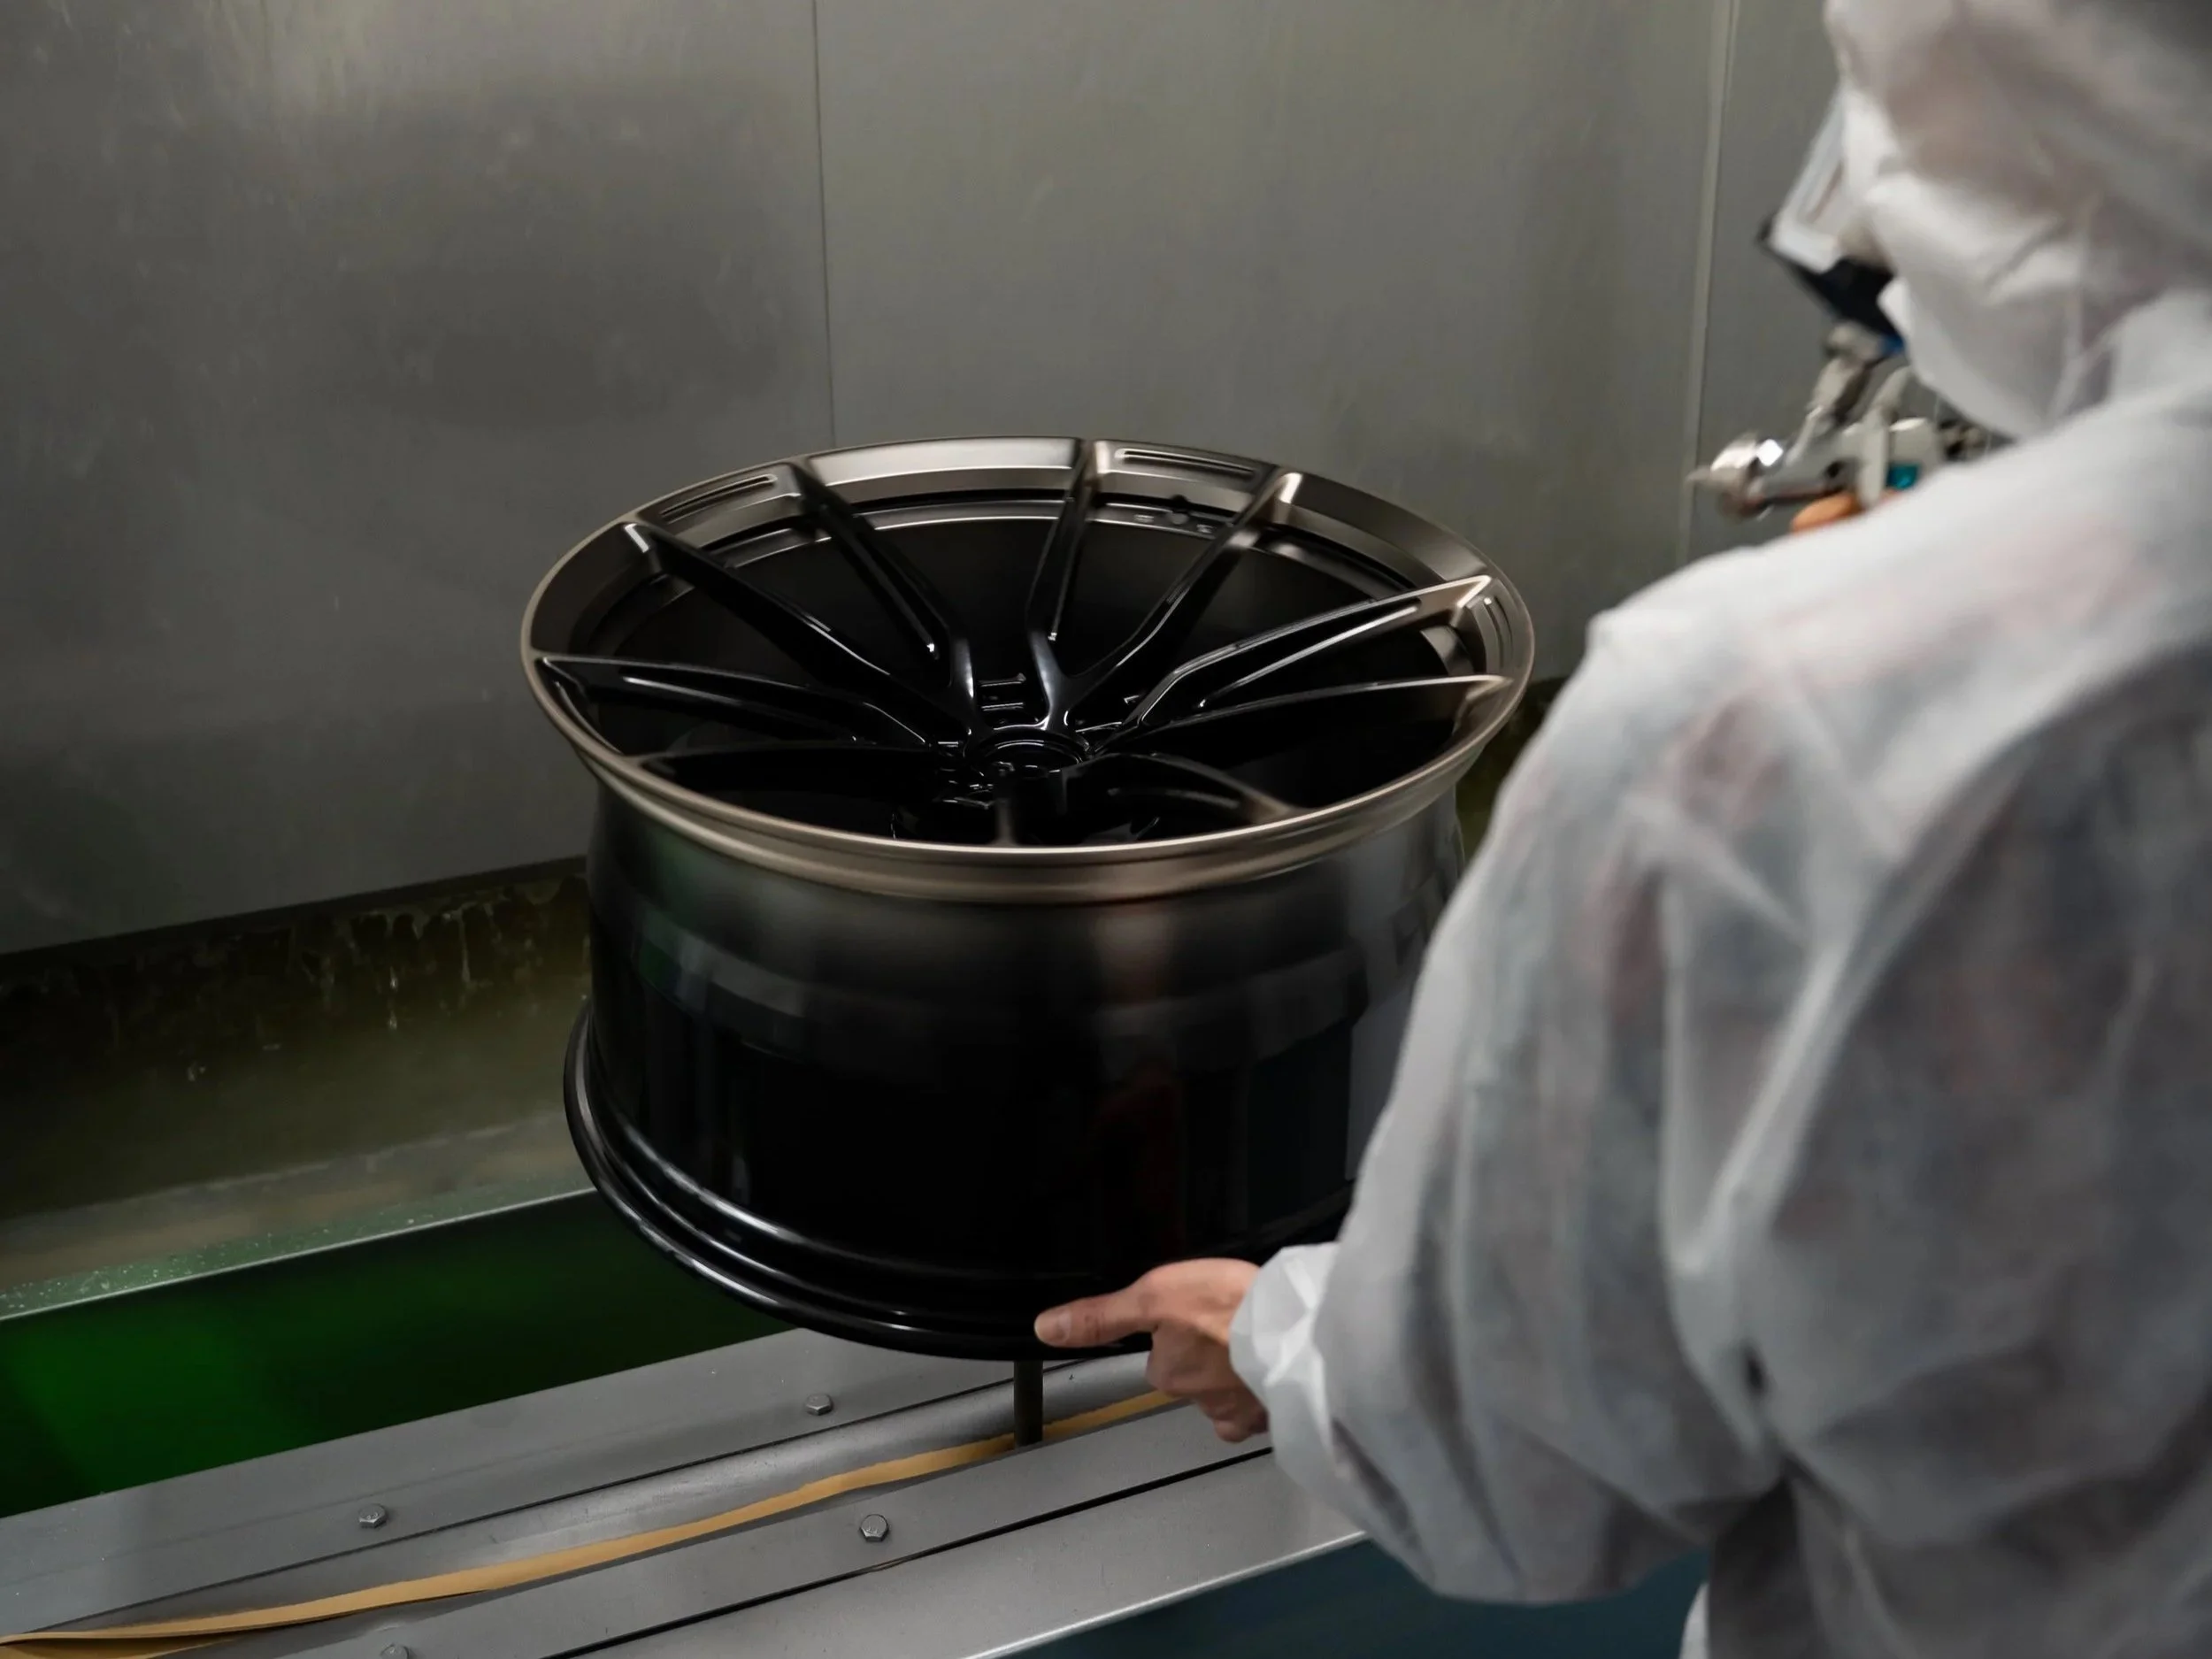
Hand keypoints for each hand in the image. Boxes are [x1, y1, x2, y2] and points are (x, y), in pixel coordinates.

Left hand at [1035, 1259, 1268, 1441]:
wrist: (1296, 1330)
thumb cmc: (1228, 1307)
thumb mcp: (1154, 1295)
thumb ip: (1103, 1317)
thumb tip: (1046, 1328)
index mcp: (1168, 1372)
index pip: (1160, 1359)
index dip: (1173, 1335)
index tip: (1192, 1317)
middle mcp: (1198, 1401)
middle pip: (1193, 1378)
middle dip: (1205, 1357)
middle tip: (1225, 1324)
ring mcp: (1239, 1413)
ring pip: (1226, 1395)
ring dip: (1235, 1375)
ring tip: (1252, 1344)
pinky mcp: (1273, 1416)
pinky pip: (1258, 1413)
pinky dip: (1260, 1397)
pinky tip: (1270, 1375)